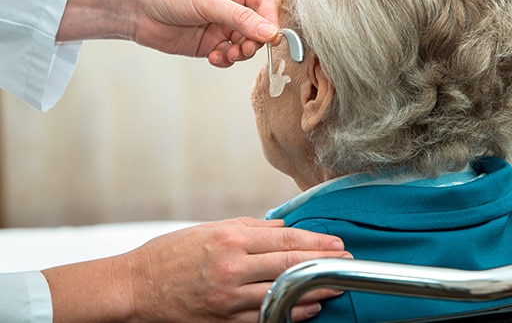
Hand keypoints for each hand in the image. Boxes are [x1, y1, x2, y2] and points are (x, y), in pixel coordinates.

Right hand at [43, 217, 350, 321]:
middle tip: (346, 263)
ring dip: (314, 292)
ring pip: (283, 296)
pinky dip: (290, 314)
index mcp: (230, 241)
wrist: (136, 286)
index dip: (316, 243)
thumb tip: (282, 227)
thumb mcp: (209, 229)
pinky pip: (264, 318)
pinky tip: (307, 309)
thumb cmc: (170, 253)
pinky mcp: (223, 320)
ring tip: (335, 287)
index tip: (336, 244)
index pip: (286, 241)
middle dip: (324, 264)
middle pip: (290, 267)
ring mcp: (228, 299)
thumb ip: (249, 228)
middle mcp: (232, 269)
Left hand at [57, 0, 279, 66]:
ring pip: (247, 45)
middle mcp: (235, 4)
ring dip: (239, 54)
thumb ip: (241, 19)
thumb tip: (271, 33)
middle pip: (260, 29)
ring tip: (225, 54)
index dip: (270, 23)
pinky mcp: (213, 43)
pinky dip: (226, 60)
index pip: (266, 5)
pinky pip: (231, 56)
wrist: (136, 10)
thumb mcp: (208, 2)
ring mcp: (224, 25)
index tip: (269, 39)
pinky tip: (213, 57)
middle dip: (252, 43)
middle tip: (241, 50)